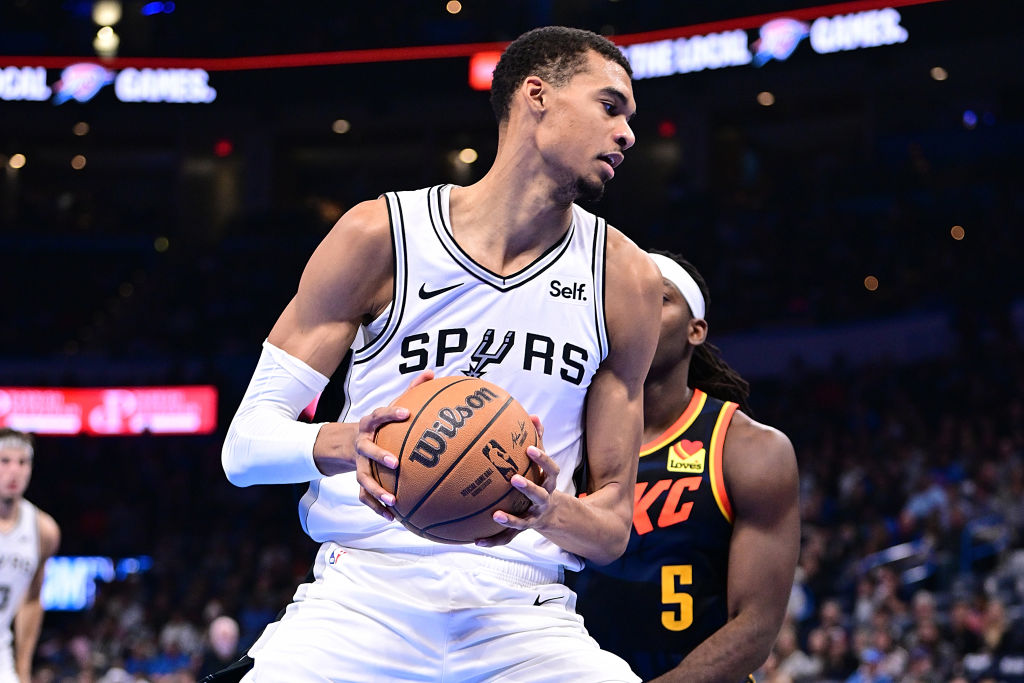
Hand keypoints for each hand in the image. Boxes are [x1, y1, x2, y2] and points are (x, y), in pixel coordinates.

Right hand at [354, 371, 434, 518]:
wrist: (349, 443)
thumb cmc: (381, 425)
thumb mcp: (392, 407)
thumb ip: (411, 390)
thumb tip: (432, 372)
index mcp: (370, 425)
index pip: (379, 416)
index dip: (391, 413)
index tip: (407, 413)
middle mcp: (362, 445)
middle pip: (367, 451)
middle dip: (379, 456)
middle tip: (396, 462)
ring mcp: (359, 465)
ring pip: (364, 479)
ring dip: (377, 490)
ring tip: (393, 500)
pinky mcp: (360, 481)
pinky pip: (366, 497)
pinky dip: (377, 508)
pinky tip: (393, 517)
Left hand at [475, 415, 559, 546]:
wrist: (552, 514)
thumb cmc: (541, 480)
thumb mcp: (542, 465)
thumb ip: (538, 441)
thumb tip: (533, 416)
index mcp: (549, 484)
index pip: (551, 470)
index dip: (543, 460)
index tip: (530, 449)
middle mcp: (543, 502)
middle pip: (540, 495)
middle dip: (528, 487)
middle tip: (513, 478)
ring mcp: (533, 518)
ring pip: (524, 522)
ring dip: (511, 519)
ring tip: (495, 515)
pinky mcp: (522, 531)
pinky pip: (507, 537)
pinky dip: (493, 540)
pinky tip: (477, 541)